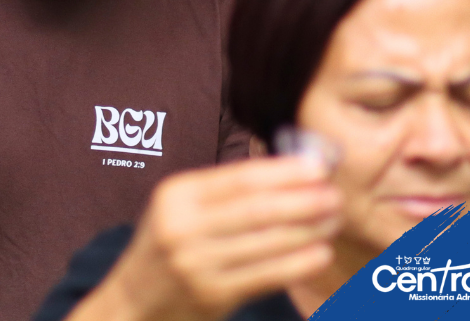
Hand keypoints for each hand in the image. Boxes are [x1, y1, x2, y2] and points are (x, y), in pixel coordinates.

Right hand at [76, 157, 341, 320]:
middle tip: (334, 196)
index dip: (283, 172)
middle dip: (303, 201)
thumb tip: (290, 173)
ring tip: (332, 220)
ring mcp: (196, 263)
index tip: (318, 168)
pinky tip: (319, 253)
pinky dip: (297, 263)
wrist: (135, 300)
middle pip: (256, 209)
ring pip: (266, 242)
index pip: (239, 178)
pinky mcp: (211, 295)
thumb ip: (225, 191)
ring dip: (307, 230)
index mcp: (176, 194)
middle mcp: (182, 225)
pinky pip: (265, 275)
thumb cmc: (170, 245)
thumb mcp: (181, 207)